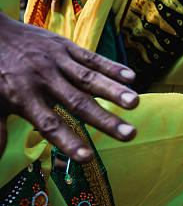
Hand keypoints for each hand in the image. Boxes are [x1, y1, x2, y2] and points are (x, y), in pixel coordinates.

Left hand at [0, 13, 138, 162]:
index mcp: (24, 97)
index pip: (49, 124)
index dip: (69, 141)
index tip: (88, 158)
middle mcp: (44, 80)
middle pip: (78, 103)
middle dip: (105, 120)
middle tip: (130, 134)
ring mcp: (57, 62)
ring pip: (88, 79)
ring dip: (114, 91)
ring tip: (135, 102)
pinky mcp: (66, 47)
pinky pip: (91, 58)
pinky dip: (111, 67)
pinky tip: (131, 77)